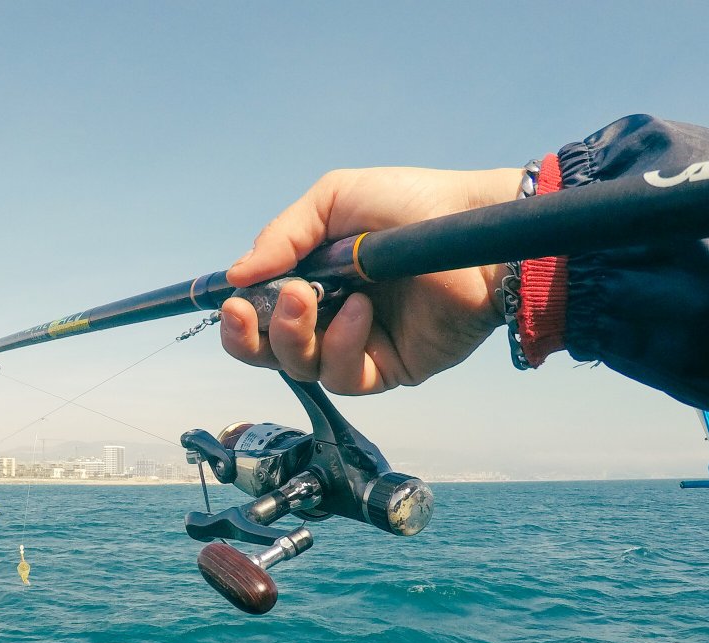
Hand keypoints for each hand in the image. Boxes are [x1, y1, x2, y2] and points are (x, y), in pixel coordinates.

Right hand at [222, 166, 522, 393]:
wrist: (477, 228)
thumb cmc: (413, 204)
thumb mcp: (334, 200)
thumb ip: (282, 236)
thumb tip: (236, 277)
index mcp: (313, 278)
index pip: (260, 313)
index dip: (239, 318)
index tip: (231, 303)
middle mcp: (330, 317)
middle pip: (268, 351)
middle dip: (251, 336)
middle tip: (251, 310)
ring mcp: (359, 345)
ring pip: (300, 367)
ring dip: (294, 335)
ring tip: (313, 297)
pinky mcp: (389, 369)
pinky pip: (344, 377)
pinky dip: (343, 346)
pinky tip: (361, 313)